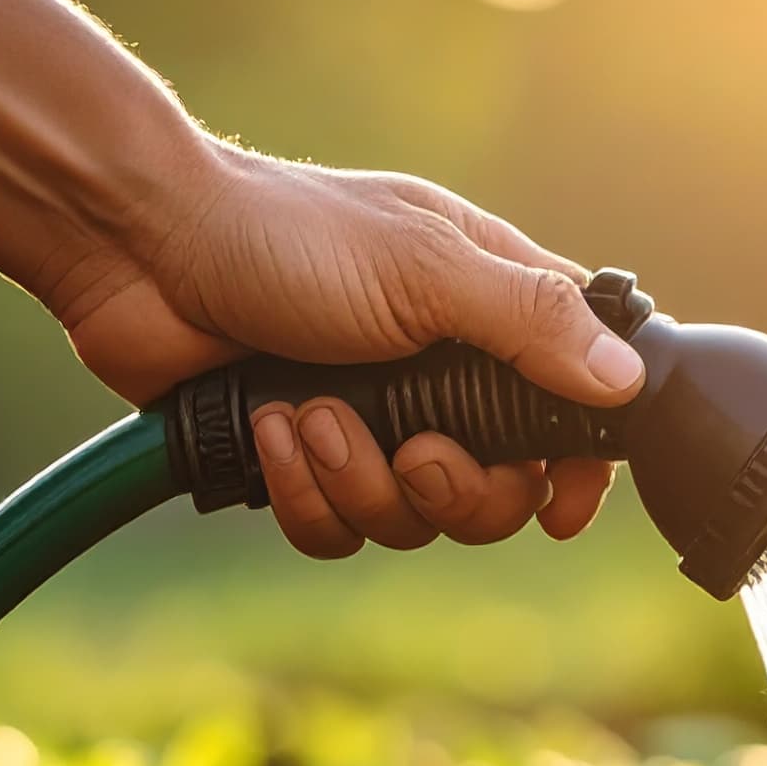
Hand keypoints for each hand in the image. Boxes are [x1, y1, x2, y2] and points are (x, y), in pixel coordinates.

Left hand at [47, 141, 642, 557]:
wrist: (140, 248)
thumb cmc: (286, 235)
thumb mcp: (426, 267)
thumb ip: (531, 323)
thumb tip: (626, 380)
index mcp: (490, 313)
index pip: (576, 407)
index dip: (577, 468)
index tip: (561, 505)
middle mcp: (441, 376)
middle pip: (498, 492)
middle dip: (454, 490)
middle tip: (414, 452)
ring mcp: (371, 422)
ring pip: (411, 520)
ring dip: (359, 479)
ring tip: (309, 414)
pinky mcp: (302, 461)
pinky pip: (335, 530)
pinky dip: (302, 492)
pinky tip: (269, 429)